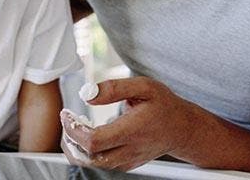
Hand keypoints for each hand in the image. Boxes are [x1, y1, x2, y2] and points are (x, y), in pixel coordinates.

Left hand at [59, 77, 199, 170]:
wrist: (182, 129)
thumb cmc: (165, 107)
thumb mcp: (145, 86)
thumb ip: (115, 88)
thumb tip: (88, 94)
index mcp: (133, 130)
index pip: (94, 141)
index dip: (73, 129)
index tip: (67, 114)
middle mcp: (129, 150)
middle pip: (88, 158)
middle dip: (70, 140)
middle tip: (68, 121)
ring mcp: (127, 160)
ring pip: (92, 164)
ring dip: (77, 148)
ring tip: (75, 127)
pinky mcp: (126, 164)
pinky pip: (101, 164)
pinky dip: (88, 152)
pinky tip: (88, 135)